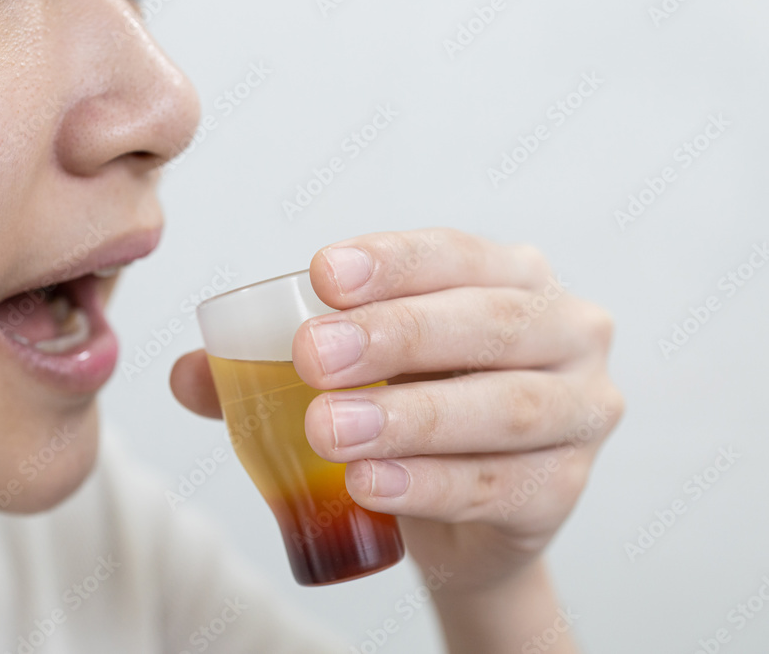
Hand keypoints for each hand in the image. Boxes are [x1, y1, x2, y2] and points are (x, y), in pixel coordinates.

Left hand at [171, 229, 621, 639]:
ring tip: (329, 430)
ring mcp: (581, 409)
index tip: (323, 276)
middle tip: (313, 358)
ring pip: (504, 407)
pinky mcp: (564, 486)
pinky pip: (501, 486)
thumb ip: (272, 372)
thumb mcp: (357, 375)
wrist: (468, 513)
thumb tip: (187, 373)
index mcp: (513, 276)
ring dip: (410, 418)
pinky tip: (370, 486)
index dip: (394, 263)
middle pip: (490, 323)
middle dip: (398, 335)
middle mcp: (566, 330)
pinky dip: (431, 485)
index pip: (457, 254)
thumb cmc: (415, 415)